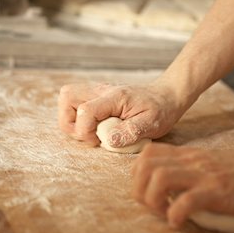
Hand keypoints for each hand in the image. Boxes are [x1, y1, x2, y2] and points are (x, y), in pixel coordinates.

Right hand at [58, 81, 183, 146]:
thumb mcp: (152, 124)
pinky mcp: (97, 96)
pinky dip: (79, 117)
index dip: (85, 132)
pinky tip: (96, 126)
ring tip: (91, 132)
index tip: (99, 142)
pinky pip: (76, 103)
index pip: (85, 110)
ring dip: (72, 119)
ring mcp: (97, 91)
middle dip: (70, 122)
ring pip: (67, 98)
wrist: (166, 96)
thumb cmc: (160, 110)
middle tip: (88, 135)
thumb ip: (130, 132)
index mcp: (114, 97)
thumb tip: (108, 140)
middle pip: (67, 96)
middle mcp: (101, 91)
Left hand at [132, 143, 233, 228]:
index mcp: (189, 155)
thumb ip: (190, 169)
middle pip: (144, 165)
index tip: (148, 192)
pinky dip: (175, 216)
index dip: (137, 175)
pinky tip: (179, 223)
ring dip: (154, 201)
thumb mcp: (211, 163)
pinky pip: (185, 201)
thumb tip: (172, 186)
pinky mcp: (216, 191)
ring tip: (165, 214)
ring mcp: (203, 175)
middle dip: (139, 190)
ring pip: (159, 178)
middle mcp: (191, 162)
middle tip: (153, 207)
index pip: (147, 154)